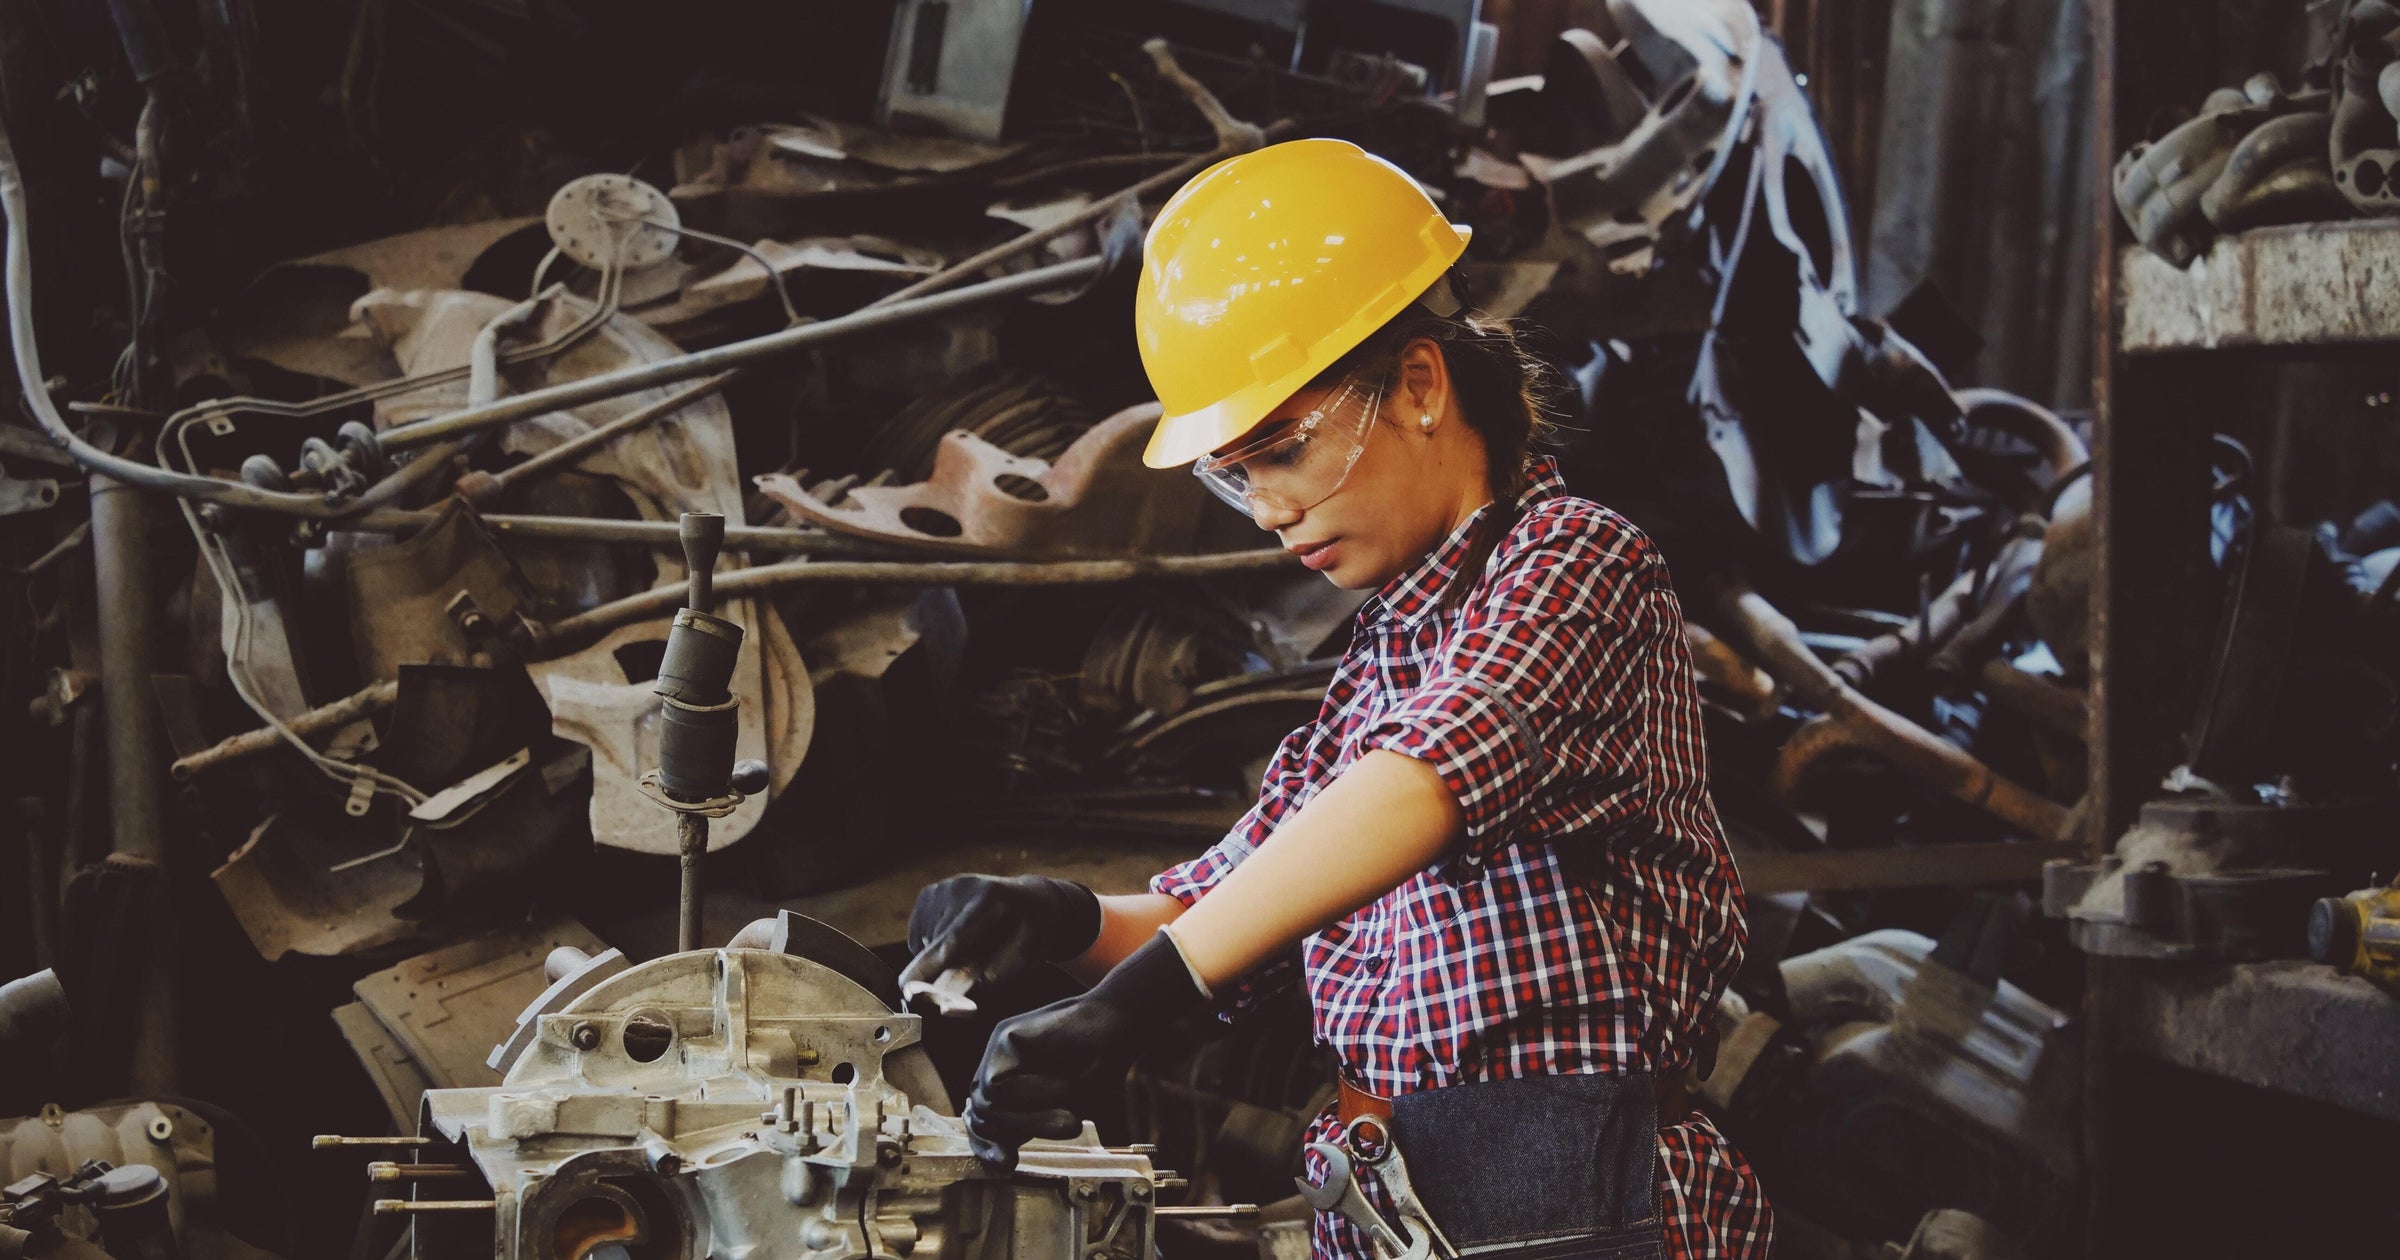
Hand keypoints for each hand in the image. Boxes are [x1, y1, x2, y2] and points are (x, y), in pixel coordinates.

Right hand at [898, 875, 1101, 1000]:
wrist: (1033, 901)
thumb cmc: (1031, 936)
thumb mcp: (1022, 962)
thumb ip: (985, 984)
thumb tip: (946, 1008)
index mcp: (992, 900)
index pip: (953, 940)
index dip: (928, 968)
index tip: (907, 991)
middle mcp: (962, 887)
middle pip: (934, 944)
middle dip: (940, 969)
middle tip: (973, 968)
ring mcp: (943, 887)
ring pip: (922, 942)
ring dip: (938, 957)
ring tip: (972, 947)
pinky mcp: (930, 893)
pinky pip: (919, 934)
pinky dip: (932, 945)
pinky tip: (958, 938)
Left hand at [966, 932, 1208, 1169]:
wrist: (1119, 1025)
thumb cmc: (1098, 1069)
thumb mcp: (1062, 1110)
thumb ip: (1030, 1126)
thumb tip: (1000, 1155)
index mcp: (1009, 1088)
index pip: (982, 1124)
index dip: (987, 1148)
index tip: (1009, 1165)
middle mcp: (998, 1067)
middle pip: (980, 1116)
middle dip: (1015, 1134)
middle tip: (1066, 1129)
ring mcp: (998, 1050)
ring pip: (986, 1103)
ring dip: (1030, 1118)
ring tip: (1069, 1116)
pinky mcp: (1004, 1035)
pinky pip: (996, 1083)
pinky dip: (1029, 1094)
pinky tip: (1061, 1085)